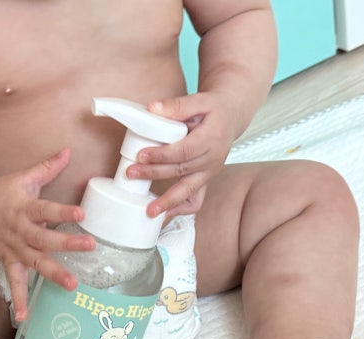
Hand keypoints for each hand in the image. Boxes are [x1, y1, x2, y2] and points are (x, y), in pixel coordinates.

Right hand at [0, 149, 93, 320]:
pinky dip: (18, 300)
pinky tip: (24, 317)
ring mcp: (14, 248)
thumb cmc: (3, 192)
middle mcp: (20, 230)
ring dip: (53, 274)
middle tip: (89, 246)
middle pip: (43, 238)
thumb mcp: (23, 177)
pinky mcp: (8, 260)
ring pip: (34, 262)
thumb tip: (69, 151)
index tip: (81, 213)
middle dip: (66, 243)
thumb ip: (48, 166)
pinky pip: (14, 282)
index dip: (62, 211)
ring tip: (72, 285)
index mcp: (25, 207)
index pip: (46, 209)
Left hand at [125, 92, 239, 218]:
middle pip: (181, 170)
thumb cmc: (214, 108)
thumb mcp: (199, 99)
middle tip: (131, 174)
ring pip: (189, 190)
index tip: (141, 155)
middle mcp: (213, 158)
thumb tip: (152, 108)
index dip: (162, 155)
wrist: (231, 115)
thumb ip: (176, 105)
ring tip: (149, 211)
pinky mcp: (206, 179)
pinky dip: (180, 209)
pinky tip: (164, 215)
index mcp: (212, 138)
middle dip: (154, 174)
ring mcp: (210, 172)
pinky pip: (196, 200)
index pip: (184, 150)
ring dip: (168, 202)